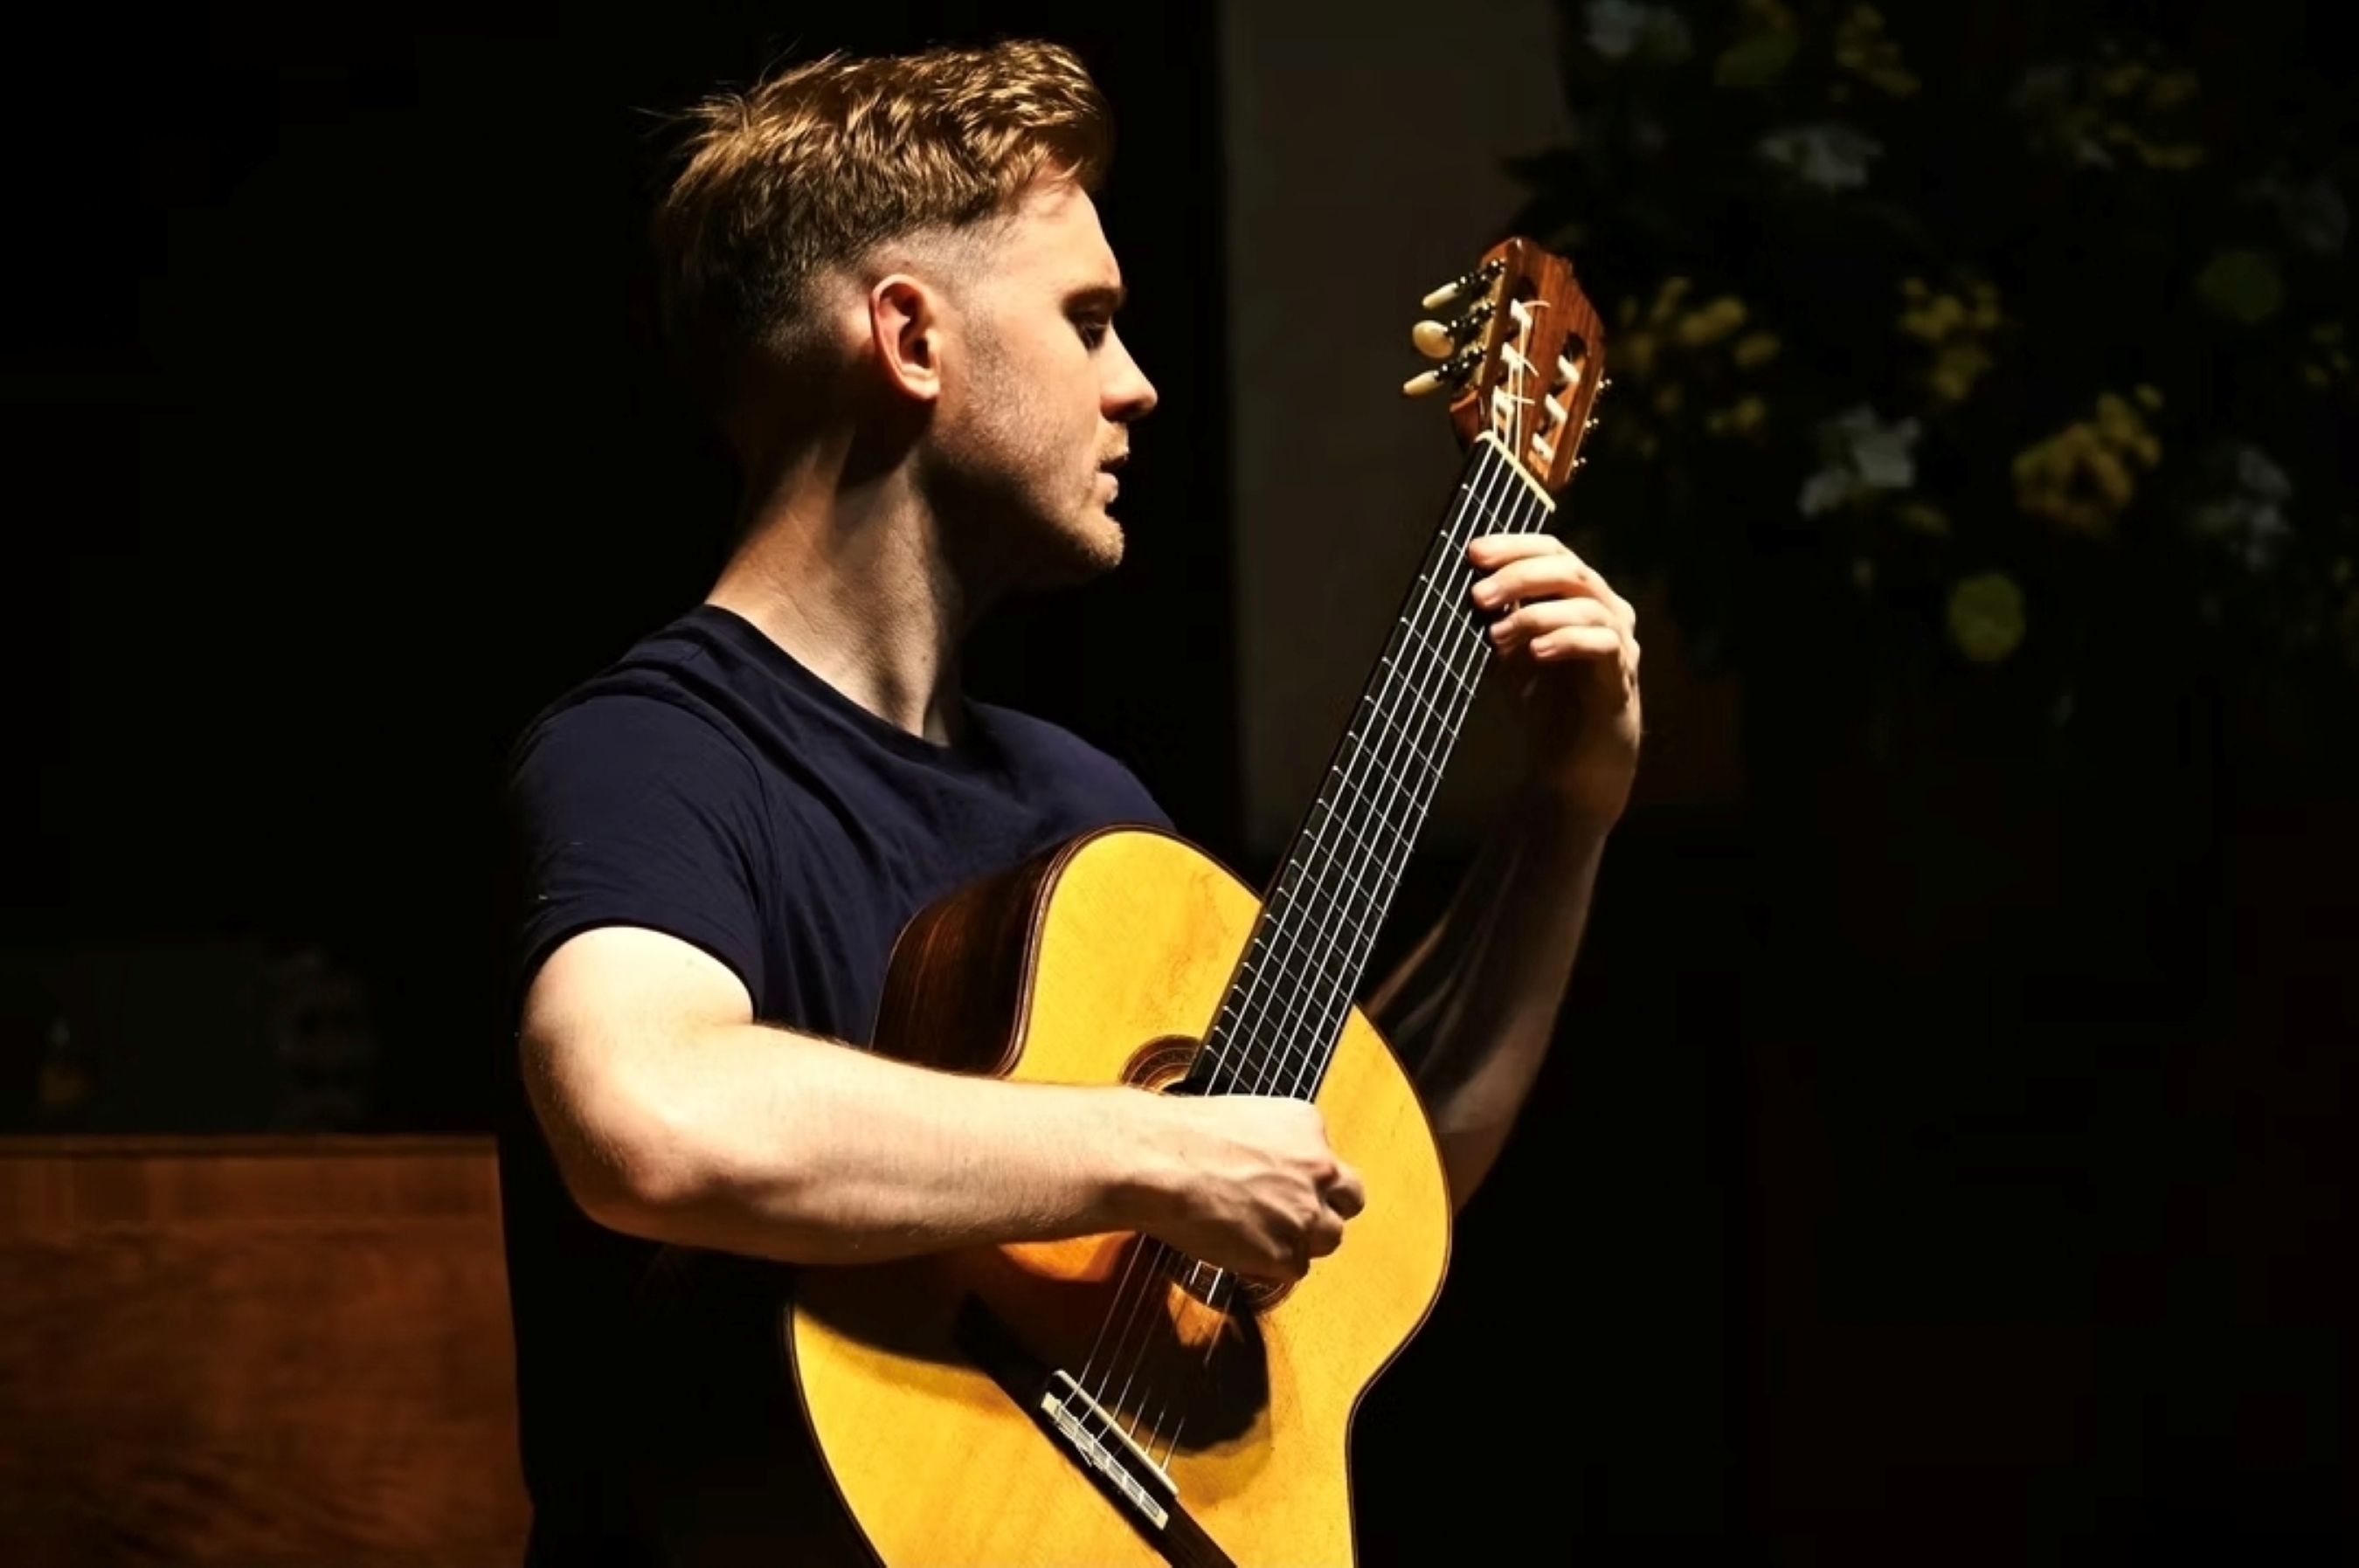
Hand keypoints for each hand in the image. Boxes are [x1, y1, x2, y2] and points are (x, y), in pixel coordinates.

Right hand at [1138, 1095, 1364, 1280]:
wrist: (1156, 1162)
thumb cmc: (1179, 1137)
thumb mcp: (1243, 1118)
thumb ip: (1272, 1145)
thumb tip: (1267, 1168)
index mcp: (1308, 1125)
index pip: (1330, 1161)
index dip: (1309, 1179)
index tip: (1285, 1186)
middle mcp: (1319, 1166)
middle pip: (1350, 1199)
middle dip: (1325, 1209)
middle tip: (1291, 1216)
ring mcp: (1306, 1211)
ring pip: (1329, 1238)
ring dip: (1302, 1240)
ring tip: (1259, 1235)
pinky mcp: (1287, 1252)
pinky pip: (1294, 1268)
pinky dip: (1271, 1265)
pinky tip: (1240, 1249)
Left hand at [1467, 534, 1642, 824]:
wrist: (1574, 767)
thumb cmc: (1545, 704)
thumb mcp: (1509, 654)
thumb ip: (1496, 618)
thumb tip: (1462, 585)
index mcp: (1579, 597)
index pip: (1553, 552)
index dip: (1515, 545)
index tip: (1473, 552)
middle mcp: (1606, 611)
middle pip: (1570, 570)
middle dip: (1520, 575)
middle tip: (1478, 594)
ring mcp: (1620, 643)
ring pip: (1587, 605)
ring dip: (1535, 614)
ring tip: (1496, 633)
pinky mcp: (1622, 677)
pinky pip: (1603, 645)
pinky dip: (1566, 641)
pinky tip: (1535, 652)